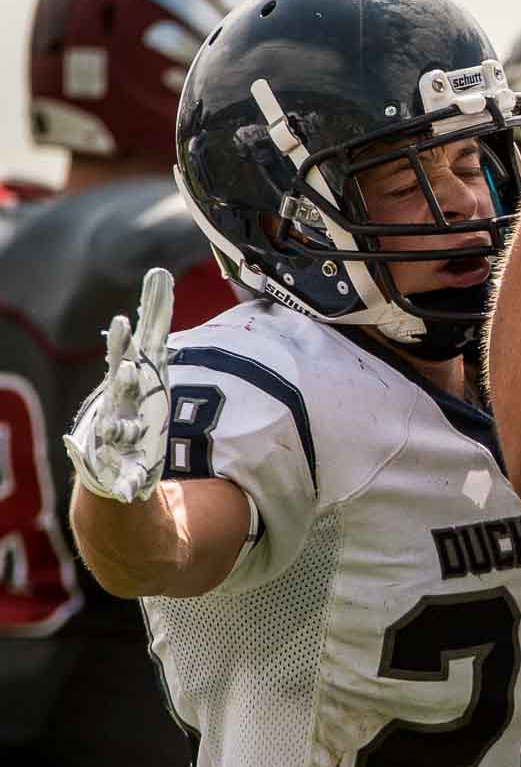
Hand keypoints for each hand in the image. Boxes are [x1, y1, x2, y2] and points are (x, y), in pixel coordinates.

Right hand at [64, 267, 173, 503]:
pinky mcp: (127, 471)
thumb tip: (161, 274)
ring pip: (119, 435)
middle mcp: (119, 409)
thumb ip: (154, 321)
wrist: (113, 458)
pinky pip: (126, 480)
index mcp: (129, 384)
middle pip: (122, 395)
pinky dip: (126, 485)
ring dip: (119, 430)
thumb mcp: (149, 362)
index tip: (127, 322)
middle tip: (129, 371)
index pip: (128, 360)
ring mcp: (120, 441)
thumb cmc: (134, 400)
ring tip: (117, 430)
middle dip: (124, 382)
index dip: (126, 344)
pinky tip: (130, 491)